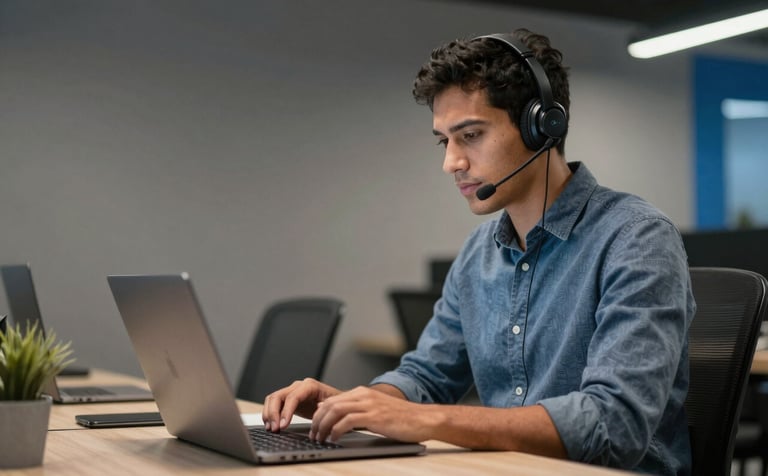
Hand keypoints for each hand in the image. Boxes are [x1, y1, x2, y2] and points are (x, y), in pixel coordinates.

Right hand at [262, 378, 340, 430]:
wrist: (335, 404)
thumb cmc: (336, 404)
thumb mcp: (334, 405)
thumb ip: (326, 406)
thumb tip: (318, 407)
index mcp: (310, 386)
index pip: (293, 397)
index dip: (286, 411)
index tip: (283, 425)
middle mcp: (298, 386)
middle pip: (278, 396)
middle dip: (273, 414)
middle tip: (274, 429)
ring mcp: (291, 392)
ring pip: (272, 399)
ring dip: (269, 414)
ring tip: (271, 429)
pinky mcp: (287, 400)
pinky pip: (273, 404)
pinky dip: (269, 414)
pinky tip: (271, 425)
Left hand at [310, 386, 433, 442]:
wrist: (423, 419)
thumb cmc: (402, 418)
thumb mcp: (377, 410)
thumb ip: (359, 410)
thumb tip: (338, 416)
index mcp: (364, 392)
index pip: (332, 400)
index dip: (319, 414)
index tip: (314, 427)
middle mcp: (364, 395)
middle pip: (330, 404)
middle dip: (317, 420)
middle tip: (313, 435)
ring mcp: (369, 405)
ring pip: (335, 411)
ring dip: (323, 426)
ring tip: (320, 438)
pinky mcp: (374, 416)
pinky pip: (347, 421)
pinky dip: (337, 430)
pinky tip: (334, 438)